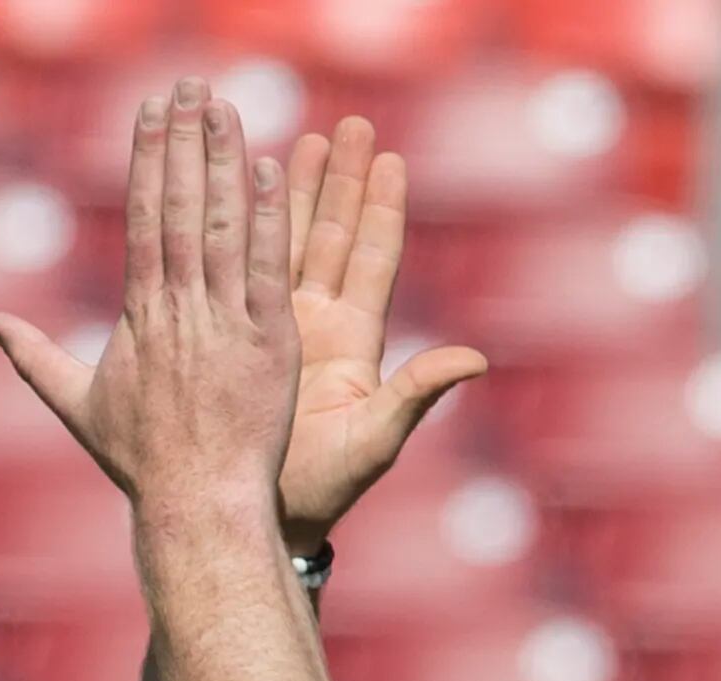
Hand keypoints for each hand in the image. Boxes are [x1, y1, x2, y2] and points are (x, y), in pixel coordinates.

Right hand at [0, 80, 296, 524]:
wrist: (196, 505)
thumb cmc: (142, 462)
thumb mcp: (79, 405)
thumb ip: (36, 358)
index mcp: (140, 315)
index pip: (144, 219)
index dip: (149, 160)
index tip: (152, 111)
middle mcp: (179, 310)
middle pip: (180, 208)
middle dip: (183, 141)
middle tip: (188, 84)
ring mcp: (224, 324)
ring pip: (223, 229)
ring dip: (223, 163)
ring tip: (224, 107)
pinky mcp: (268, 344)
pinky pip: (269, 271)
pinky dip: (268, 222)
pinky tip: (270, 171)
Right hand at [277, 118, 486, 553]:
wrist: (261, 515)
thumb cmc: (324, 490)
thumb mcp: (375, 439)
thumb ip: (418, 394)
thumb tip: (475, 359)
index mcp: (355, 344)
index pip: (373, 262)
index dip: (381, 211)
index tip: (391, 161)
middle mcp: (322, 327)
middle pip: (336, 237)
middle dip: (344, 181)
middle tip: (353, 125)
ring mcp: (281, 330)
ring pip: (291, 244)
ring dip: (298, 192)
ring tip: (305, 138)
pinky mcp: (245, 338)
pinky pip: (247, 274)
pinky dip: (248, 231)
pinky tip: (244, 190)